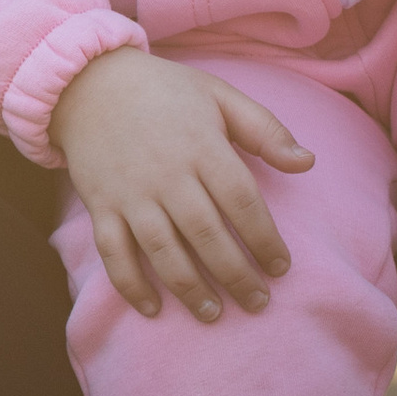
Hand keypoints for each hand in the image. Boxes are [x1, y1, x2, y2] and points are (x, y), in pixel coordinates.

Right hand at [51, 48, 313, 321]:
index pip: (242, 201)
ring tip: (214, 314)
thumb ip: (265, 129)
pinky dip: (130, 283)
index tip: (281, 267)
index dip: (265, 239)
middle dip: (236, 275)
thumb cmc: (164, 91)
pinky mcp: (100, 204)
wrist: (87, 81)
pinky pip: (113, 251)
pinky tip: (153, 309)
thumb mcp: (218, 96)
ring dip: (190, 288)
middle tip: (258, 303)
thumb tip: (308, 163)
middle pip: (207, 234)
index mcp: (201, 146)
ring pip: (163, 250)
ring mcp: (130, 192)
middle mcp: (166, 173)